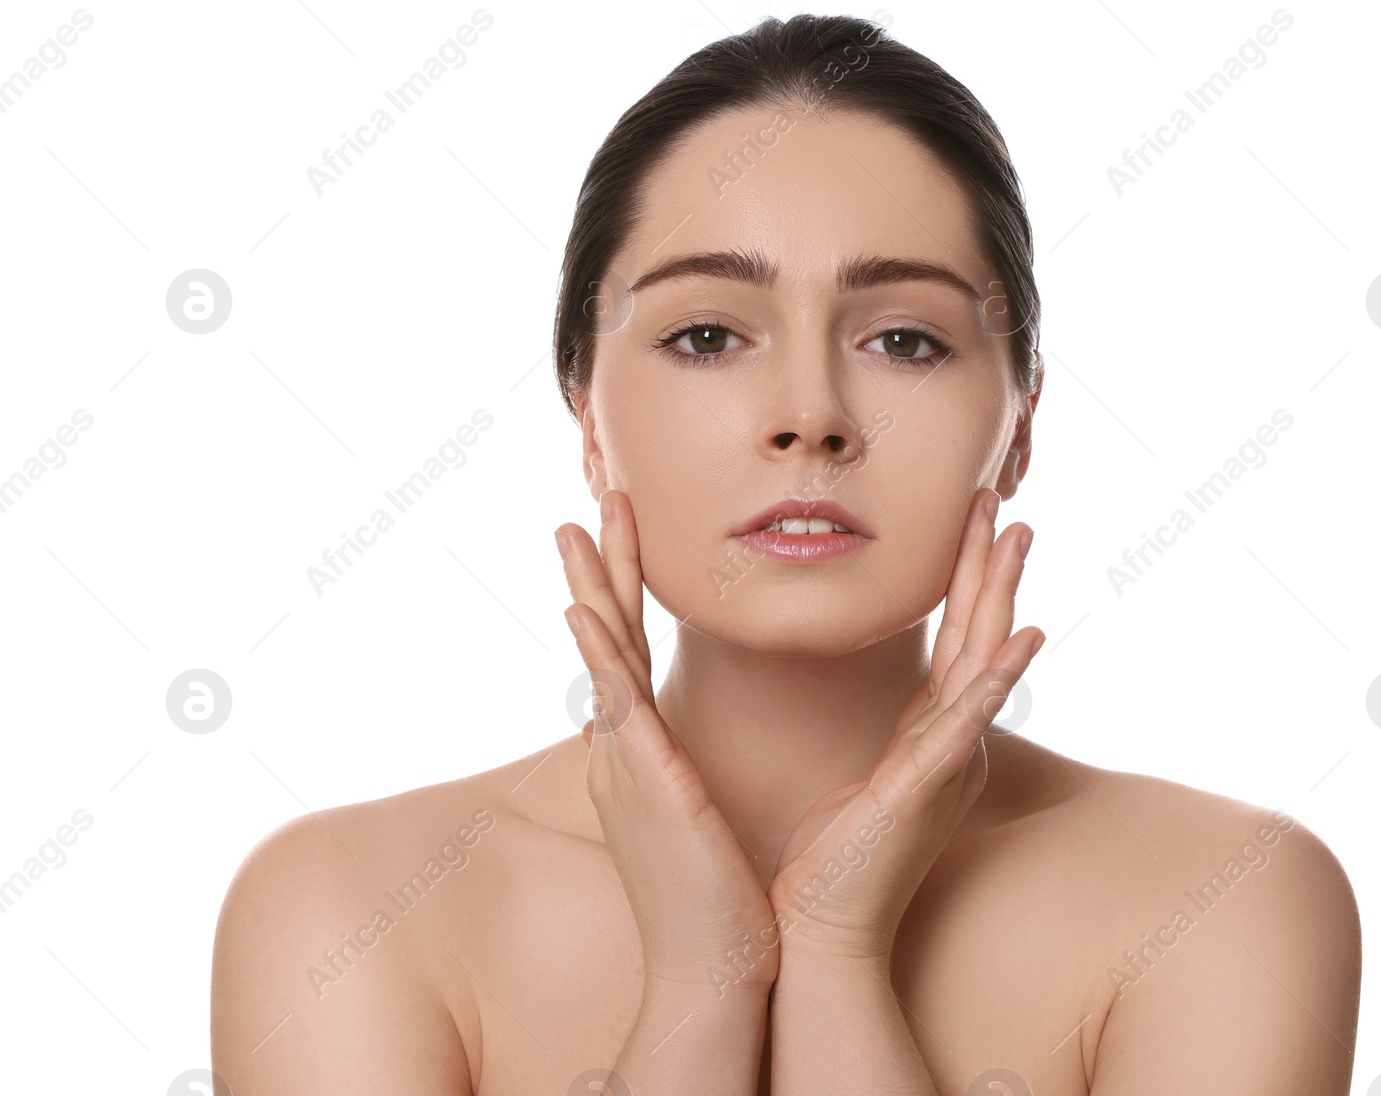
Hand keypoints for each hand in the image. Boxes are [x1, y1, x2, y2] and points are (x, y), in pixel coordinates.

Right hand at [558, 489, 779, 998]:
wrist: (713, 969)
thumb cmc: (711, 897)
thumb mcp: (684, 813)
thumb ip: (661, 766)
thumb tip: (631, 734)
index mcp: (638, 752)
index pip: (627, 652)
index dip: (621, 589)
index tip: (622, 533)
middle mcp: (622, 749)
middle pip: (610, 636)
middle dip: (600, 566)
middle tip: (595, 498)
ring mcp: (628, 764)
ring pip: (607, 655)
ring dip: (593, 585)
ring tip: (579, 522)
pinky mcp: (649, 785)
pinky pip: (619, 708)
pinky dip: (597, 655)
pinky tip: (580, 609)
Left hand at [766, 487, 1042, 963]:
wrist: (817, 930)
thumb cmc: (829, 862)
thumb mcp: (859, 782)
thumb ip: (878, 742)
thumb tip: (866, 707)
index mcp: (929, 739)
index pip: (955, 642)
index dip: (965, 580)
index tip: (970, 522)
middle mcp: (949, 744)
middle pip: (976, 636)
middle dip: (988, 566)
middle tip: (1001, 500)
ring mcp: (944, 764)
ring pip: (980, 661)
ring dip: (1000, 594)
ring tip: (1017, 534)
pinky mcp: (924, 788)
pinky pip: (967, 721)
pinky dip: (998, 677)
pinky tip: (1026, 637)